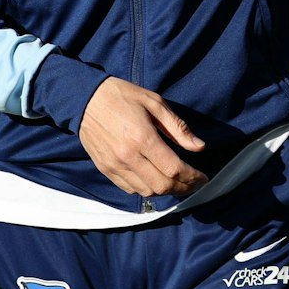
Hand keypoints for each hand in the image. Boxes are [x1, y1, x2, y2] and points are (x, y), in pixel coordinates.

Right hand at [78, 77, 208, 197]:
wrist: (84, 98)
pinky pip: (129, 189)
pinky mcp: (105, 168)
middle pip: (162, 186)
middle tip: (194, 183)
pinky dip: (146, 189)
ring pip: (147, 192)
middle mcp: (128, 156)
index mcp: (143, 138)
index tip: (204, 178)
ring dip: (165, 191)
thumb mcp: (154, 103)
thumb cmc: (122, 96)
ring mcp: (115, 165)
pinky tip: (154, 180)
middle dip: (183, 188)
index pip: (174, 169)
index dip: (193, 177)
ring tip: (176, 183)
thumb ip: (178, 127)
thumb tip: (199, 147)